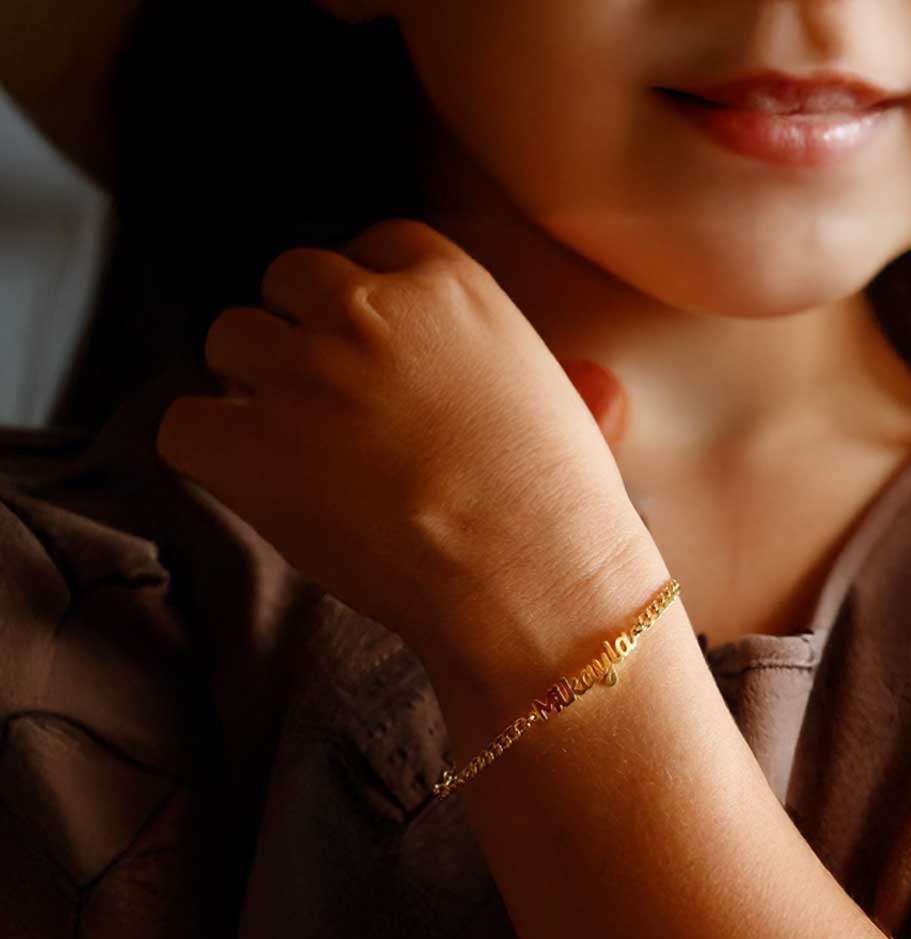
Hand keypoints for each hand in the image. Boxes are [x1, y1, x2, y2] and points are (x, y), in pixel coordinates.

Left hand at [154, 218, 647, 662]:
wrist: (532, 586)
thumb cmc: (564, 518)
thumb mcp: (574, 415)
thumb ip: (553, 378)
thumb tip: (596, 385)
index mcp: (448, 285)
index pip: (373, 249)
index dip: (362, 303)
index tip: (373, 356)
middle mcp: (368, 309)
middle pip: (290, 280)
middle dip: (300, 335)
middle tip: (326, 409)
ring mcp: (304, 373)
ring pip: (230, 339)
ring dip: (250, 388)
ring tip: (294, 453)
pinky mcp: (254, 446)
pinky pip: (184, 424)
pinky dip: (205, 453)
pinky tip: (250, 486)